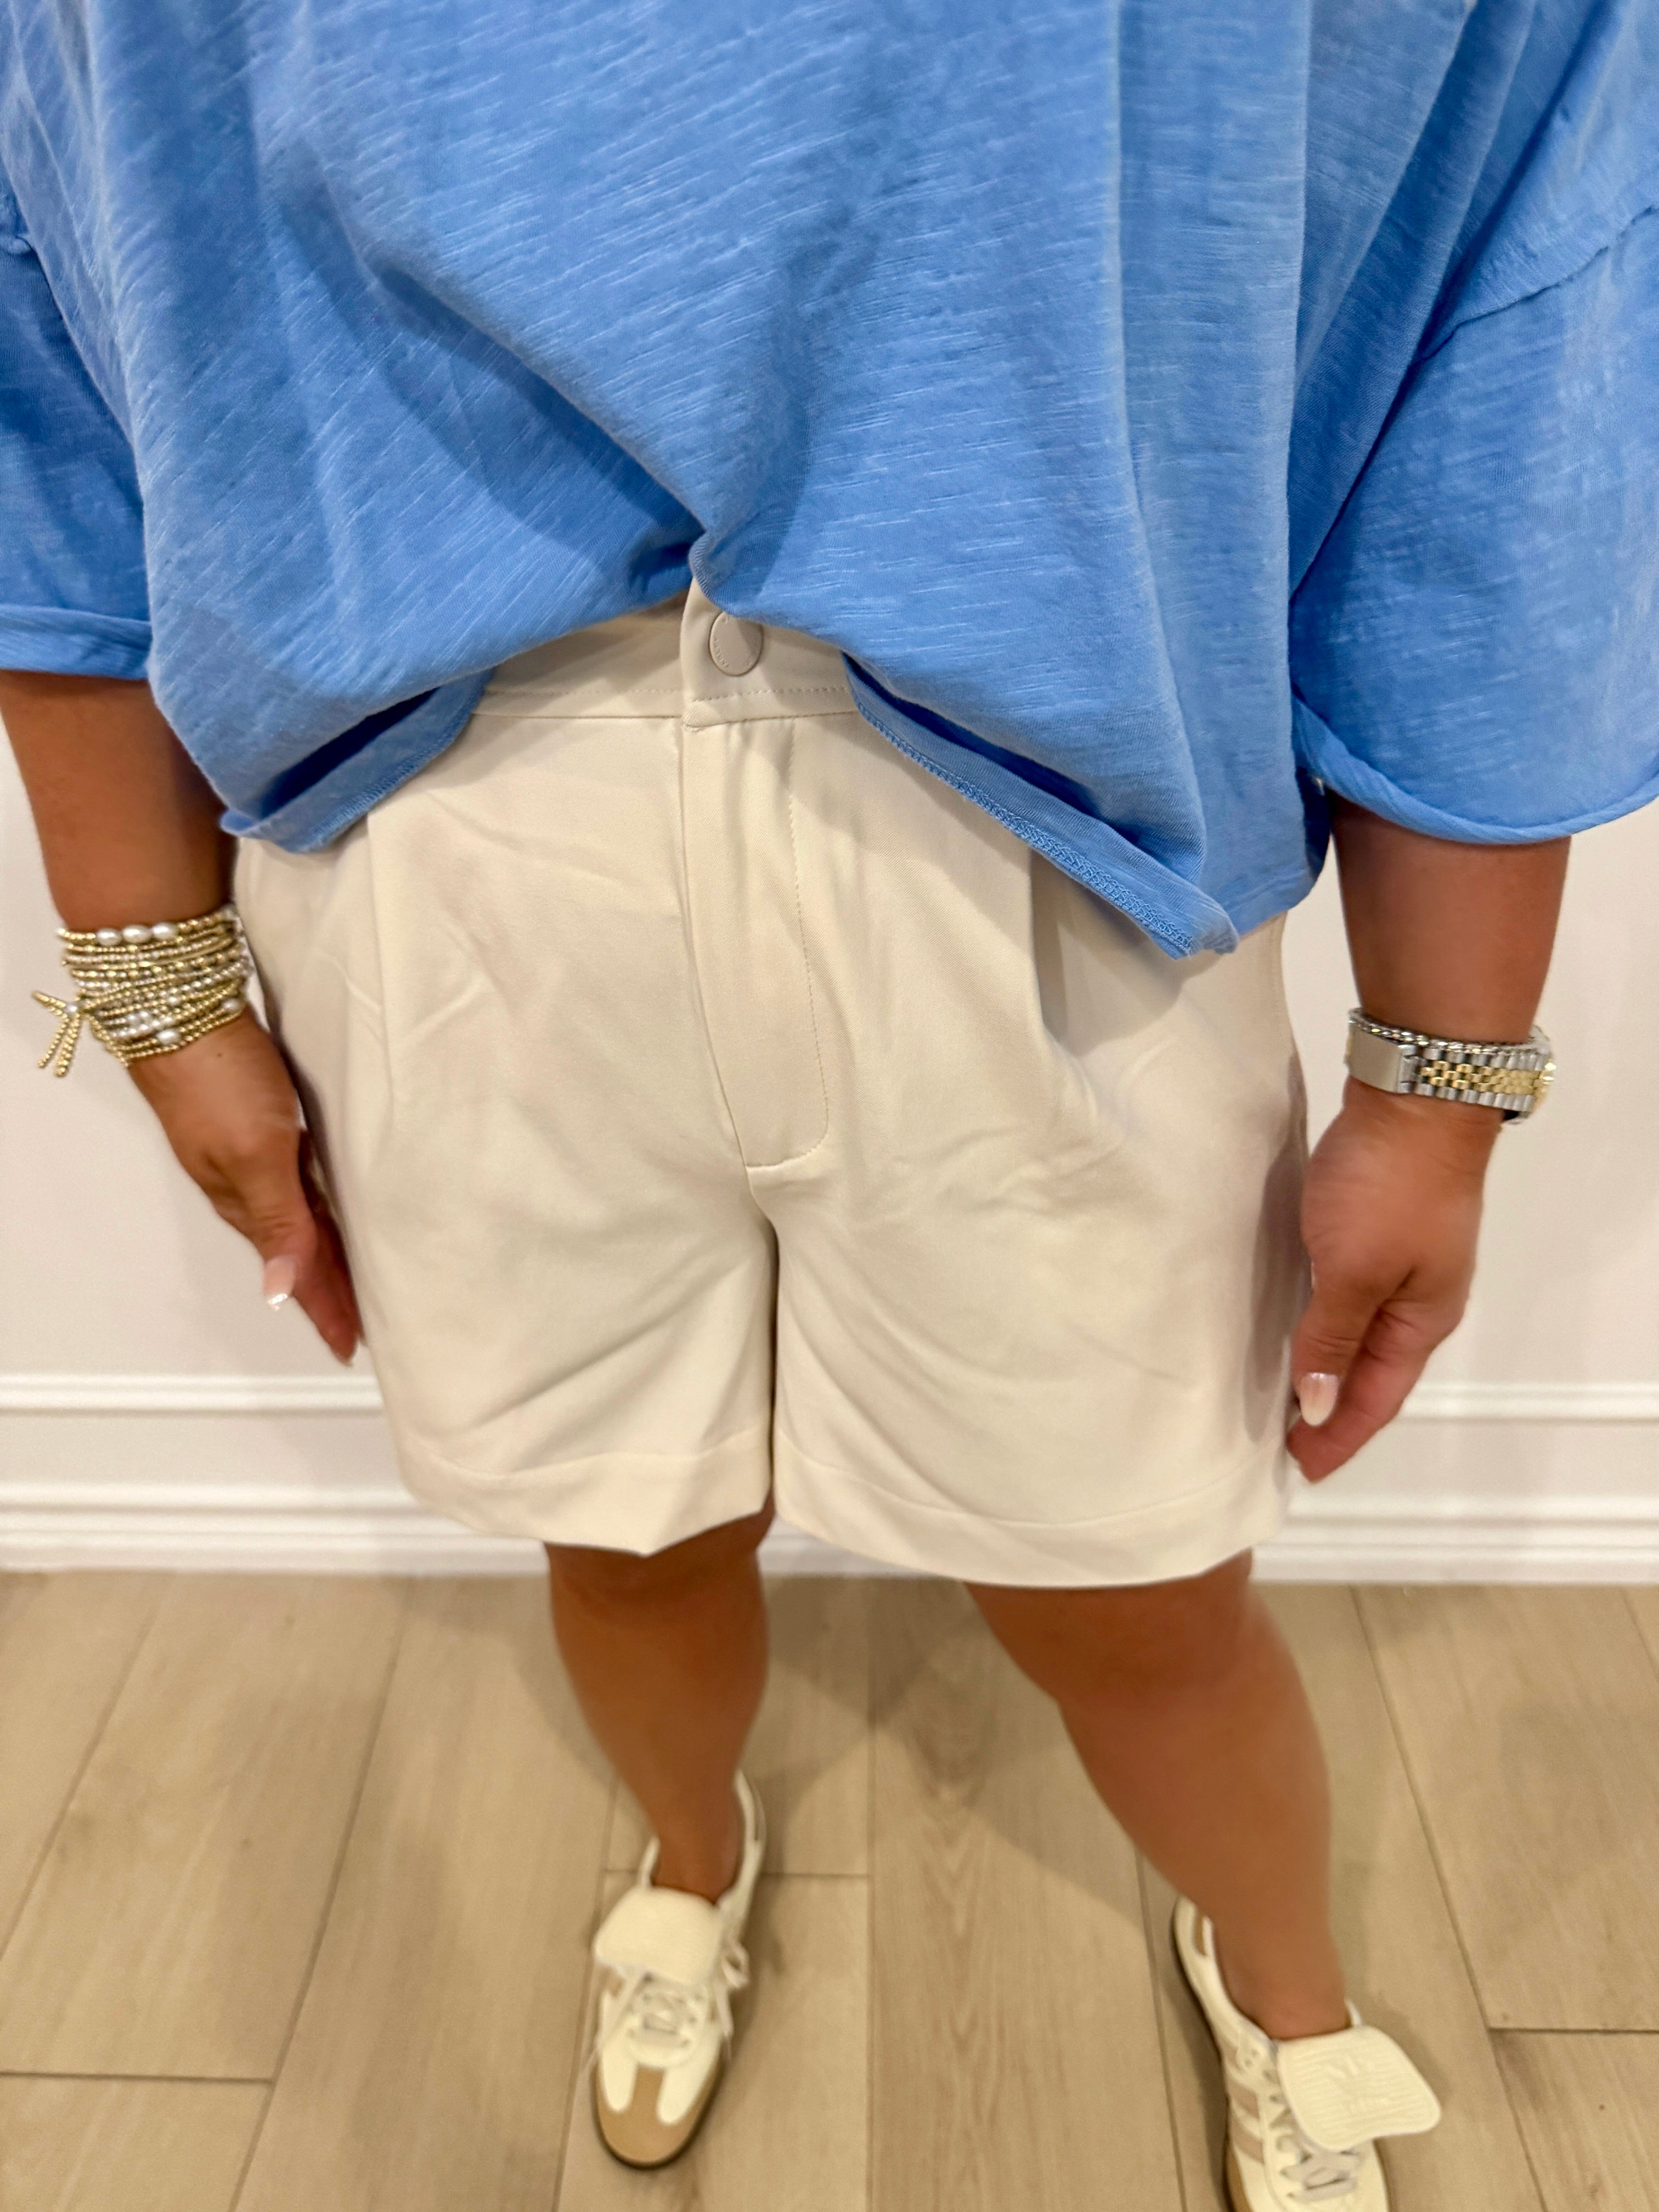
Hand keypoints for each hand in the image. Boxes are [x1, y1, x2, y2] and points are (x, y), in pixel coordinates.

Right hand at [129, 1012, 361, 1363]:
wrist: (179, 1008)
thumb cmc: (217, 1077)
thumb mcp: (257, 1154)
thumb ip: (278, 1220)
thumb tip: (281, 1291)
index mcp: (250, 1201)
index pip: (297, 1271)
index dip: (325, 1308)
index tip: (350, 1346)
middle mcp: (250, 1184)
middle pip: (299, 1249)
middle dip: (328, 1289)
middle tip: (360, 1322)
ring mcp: (252, 1152)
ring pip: (299, 1215)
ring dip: (325, 1248)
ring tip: (352, 1274)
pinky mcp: (260, 1119)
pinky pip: (298, 1177)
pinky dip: (317, 1202)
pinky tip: (331, 1199)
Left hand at [1289, 1078, 1495, 1481]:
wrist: (1414, 1096)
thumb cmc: (1387, 1189)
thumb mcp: (1354, 1272)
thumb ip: (1332, 1339)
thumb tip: (1318, 1406)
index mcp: (1420, 1322)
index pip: (1375, 1400)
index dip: (1337, 1436)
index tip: (1296, 1468)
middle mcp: (1417, 1300)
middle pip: (1370, 1373)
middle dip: (1331, 1410)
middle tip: (1280, 1440)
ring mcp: (1400, 1261)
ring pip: (1357, 1333)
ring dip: (1323, 1365)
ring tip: (1280, 1393)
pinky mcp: (1376, 1227)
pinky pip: (1345, 1294)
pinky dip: (1319, 1321)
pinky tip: (1290, 1322)